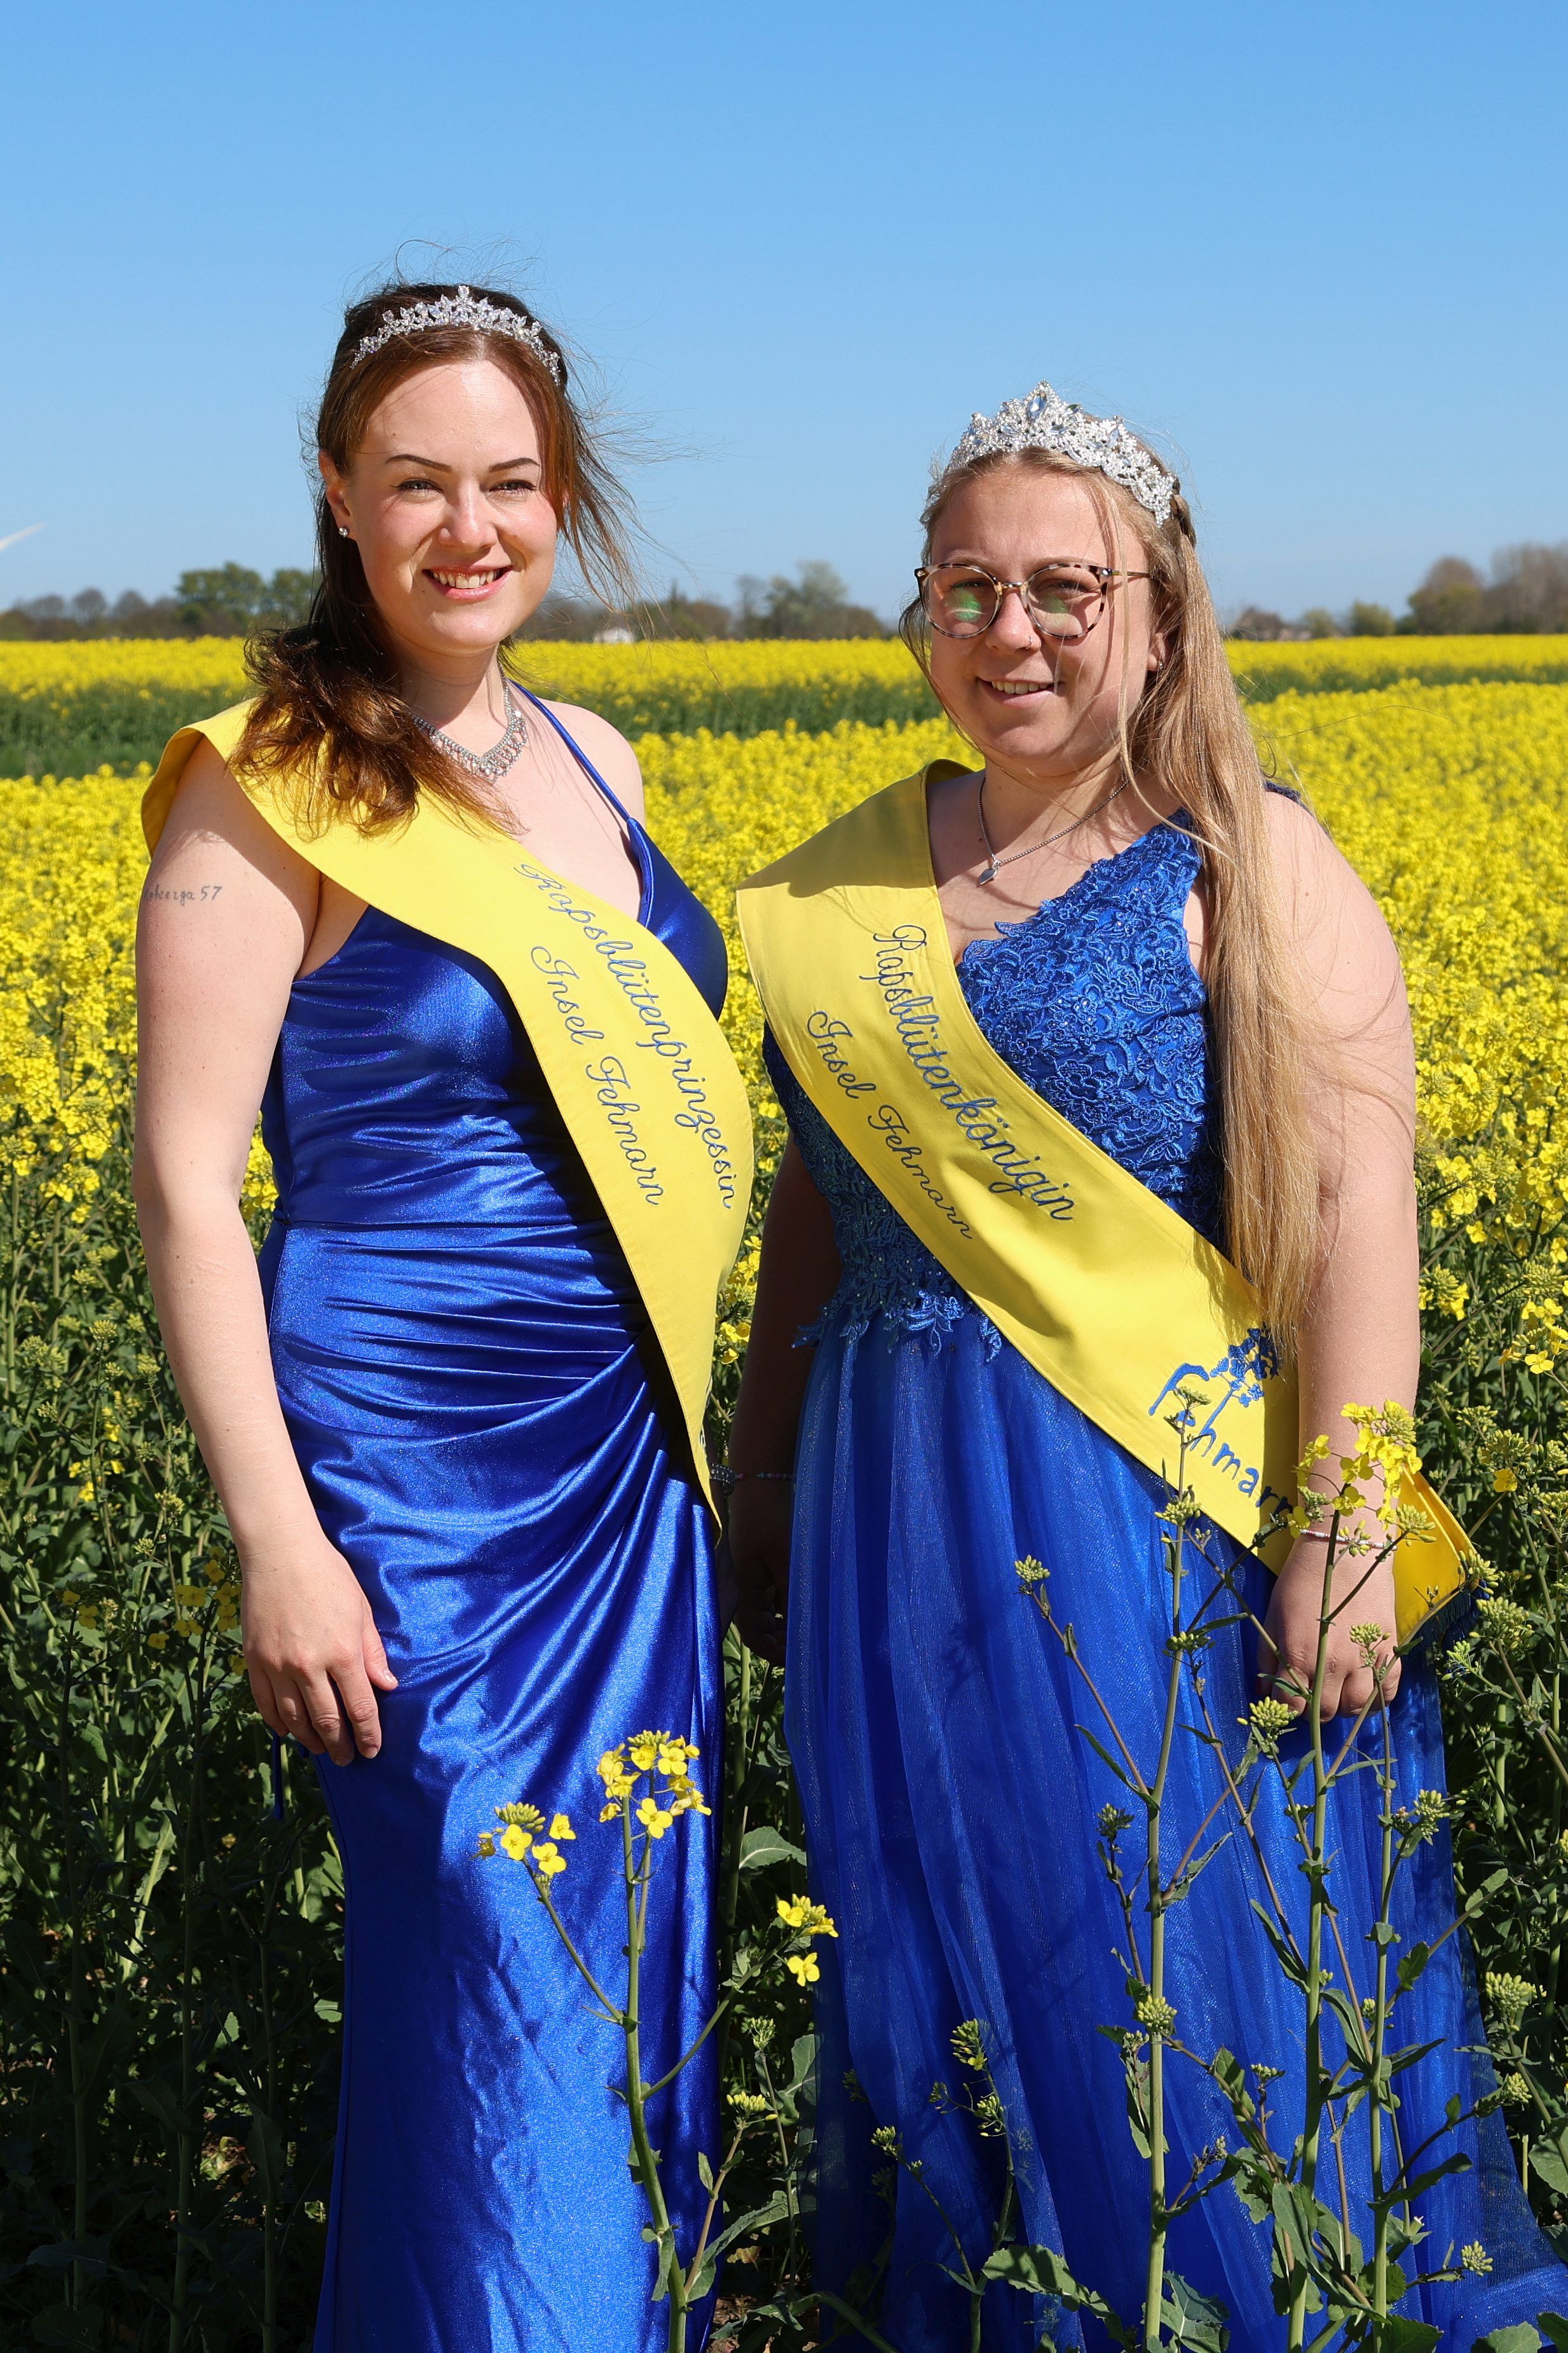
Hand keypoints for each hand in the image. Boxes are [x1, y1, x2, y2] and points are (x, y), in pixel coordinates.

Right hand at [240, 1527, 397, 1764]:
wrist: (280, 1552)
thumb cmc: (328, 1575)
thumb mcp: (360, 1610)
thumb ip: (372, 1652)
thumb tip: (386, 1687)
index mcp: (343, 1652)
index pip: (360, 1708)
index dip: (368, 1734)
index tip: (372, 1750)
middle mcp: (310, 1666)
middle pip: (327, 1721)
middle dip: (340, 1746)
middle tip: (347, 1759)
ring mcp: (278, 1666)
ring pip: (294, 1719)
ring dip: (309, 1740)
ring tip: (321, 1749)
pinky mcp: (255, 1661)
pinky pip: (265, 1704)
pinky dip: (277, 1723)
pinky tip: (288, 1731)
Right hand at [726, 1482, 792, 1666]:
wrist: (759, 1481)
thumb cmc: (770, 1518)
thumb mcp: (784, 1560)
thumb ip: (791, 1595)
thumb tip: (800, 1627)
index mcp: (746, 1589)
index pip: (753, 1635)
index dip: (772, 1652)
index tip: (796, 1658)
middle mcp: (747, 1586)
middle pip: (760, 1627)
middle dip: (781, 1640)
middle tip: (809, 1645)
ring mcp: (754, 1574)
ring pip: (769, 1611)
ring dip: (786, 1622)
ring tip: (812, 1625)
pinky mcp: (763, 1561)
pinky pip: (774, 1593)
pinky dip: (788, 1603)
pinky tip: (807, 1603)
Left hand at [1257, 1537, 1401, 1720]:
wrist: (1343, 1549)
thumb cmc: (1301, 1579)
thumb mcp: (1273, 1614)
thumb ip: (1267, 1655)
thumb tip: (1264, 1690)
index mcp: (1300, 1655)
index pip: (1293, 1706)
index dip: (1287, 1707)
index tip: (1288, 1698)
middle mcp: (1333, 1663)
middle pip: (1325, 1712)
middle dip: (1314, 1709)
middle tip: (1312, 1692)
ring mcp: (1364, 1658)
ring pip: (1356, 1708)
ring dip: (1343, 1705)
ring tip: (1337, 1689)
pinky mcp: (1389, 1649)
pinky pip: (1387, 1692)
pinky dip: (1376, 1698)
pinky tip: (1364, 1687)